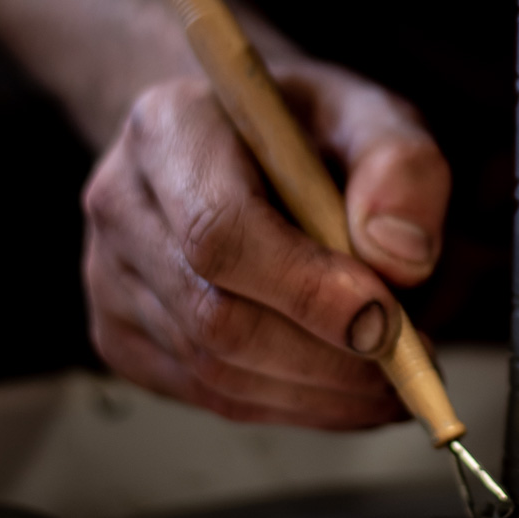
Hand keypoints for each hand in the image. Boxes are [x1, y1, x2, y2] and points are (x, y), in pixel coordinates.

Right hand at [82, 59, 449, 428]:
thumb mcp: (370, 112)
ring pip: (215, 370)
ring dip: (319, 392)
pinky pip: (211, 396)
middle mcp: (121, 202)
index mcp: (169, 127)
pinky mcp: (123, 336)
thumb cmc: (305, 127)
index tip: (385, 319)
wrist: (235, 140)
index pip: (218, 231)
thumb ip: (401, 166)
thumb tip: (400, 260)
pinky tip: (346, 387)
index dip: (305, 288)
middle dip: (325, 358)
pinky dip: (293, 404)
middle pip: (214, 316)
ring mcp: (108, 277)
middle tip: (410, 363)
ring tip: (393, 377)